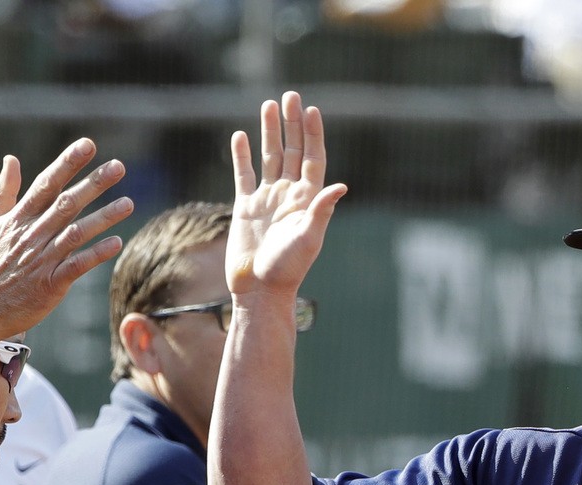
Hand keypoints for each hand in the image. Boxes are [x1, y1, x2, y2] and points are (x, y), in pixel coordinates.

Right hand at [0, 138, 133, 341]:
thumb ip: (5, 191)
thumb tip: (10, 158)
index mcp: (19, 218)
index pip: (47, 184)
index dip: (68, 163)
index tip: (88, 145)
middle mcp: (32, 234)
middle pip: (66, 203)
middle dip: (93, 184)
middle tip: (119, 167)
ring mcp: (42, 259)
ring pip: (76, 232)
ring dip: (103, 217)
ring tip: (129, 204)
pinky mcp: (50, 284)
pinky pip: (77, 266)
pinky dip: (96, 254)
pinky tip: (116, 243)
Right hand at [228, 91, 346, 303]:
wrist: (259, 290)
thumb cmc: (288, 269)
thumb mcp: (308, 239)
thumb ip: (321, 211)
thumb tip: (341, 186)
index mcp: (307, 200)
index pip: (312, 159)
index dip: (313, 135)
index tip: (311, 110)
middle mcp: (289, 196)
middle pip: (292, 151)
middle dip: (292, 124)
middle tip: (290, 96)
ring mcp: (267, 200)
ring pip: (269, 158)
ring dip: (268, 132)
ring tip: (268, 105)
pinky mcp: (246, 208)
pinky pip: (244, 175)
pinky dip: (242, 156)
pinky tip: (240, 136)